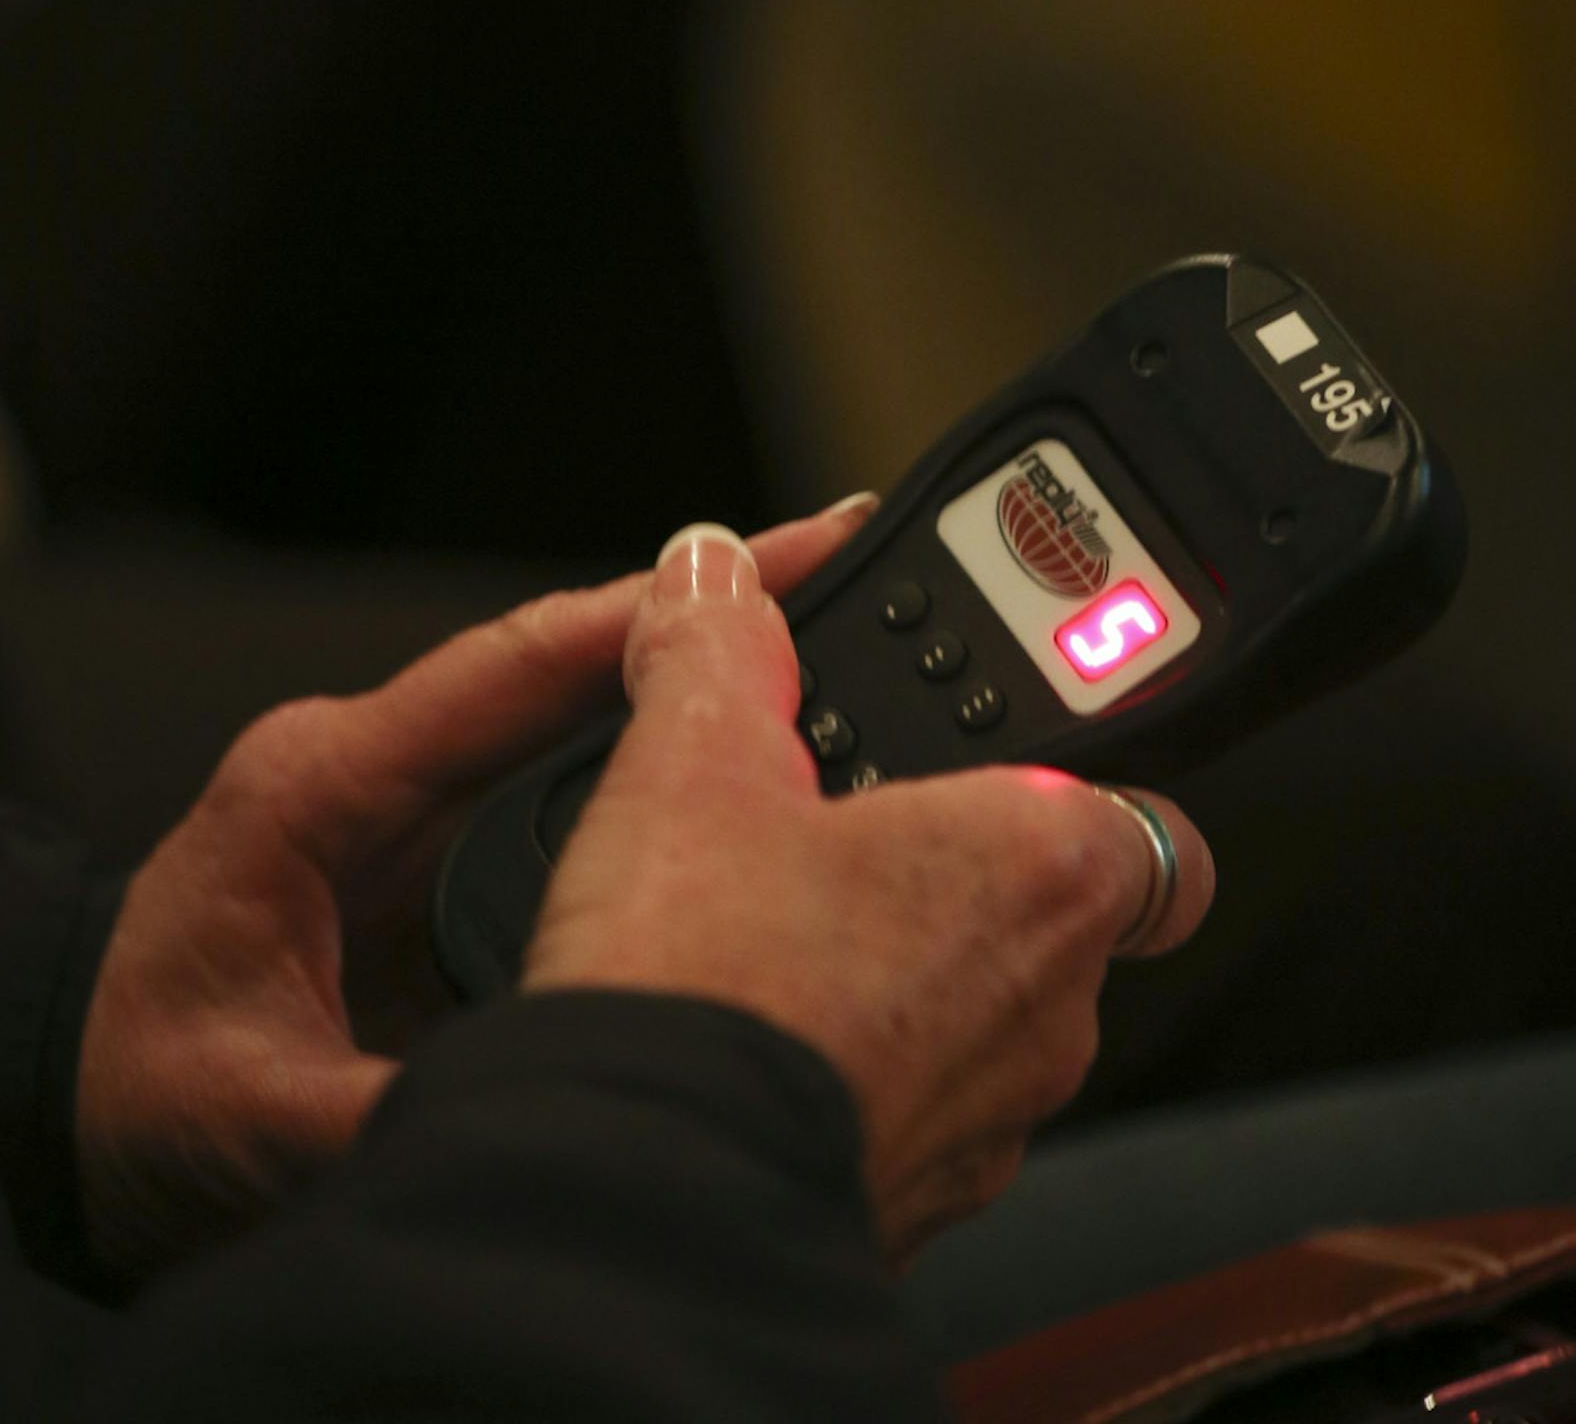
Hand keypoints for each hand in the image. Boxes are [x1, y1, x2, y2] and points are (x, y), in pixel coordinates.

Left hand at [73, 495, 873, 1283]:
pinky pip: (556, 787)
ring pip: (568, 715)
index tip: (770, 556)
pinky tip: (749, 771)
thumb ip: (391, 1112)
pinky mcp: (424, 857)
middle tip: (846, 566)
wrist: (57, 1106)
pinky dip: (653, 764)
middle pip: (562, 663)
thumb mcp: (250, 1120)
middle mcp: (368, 765)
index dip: (648, 610)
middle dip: (701, 616)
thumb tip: (538, 1110)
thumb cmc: (123, 1091)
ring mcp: (397, 802)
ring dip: (687, 683)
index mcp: (322, 782)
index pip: (511, 665)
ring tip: (832, 652)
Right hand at [526, 527, 1214, 1265]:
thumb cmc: (709, 976)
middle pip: (1045, 916)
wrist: (644, 1188)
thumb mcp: (694, 752)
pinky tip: (749, 1033)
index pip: (1147, 820)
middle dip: (948, 873)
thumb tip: (715, 582)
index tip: (996, 763)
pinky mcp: (916, 1209)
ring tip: (764, 930)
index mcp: (1041, 869)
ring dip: (897, 975)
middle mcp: (1051, 1008)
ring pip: (975, 1021)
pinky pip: (907, 1110)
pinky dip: (850, 1069)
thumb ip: (721, 646)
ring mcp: (991, 1126)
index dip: (1074, 781)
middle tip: (831, 827)